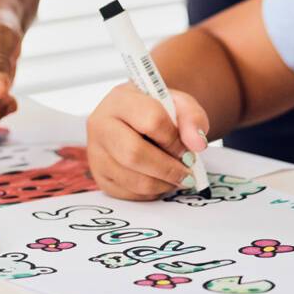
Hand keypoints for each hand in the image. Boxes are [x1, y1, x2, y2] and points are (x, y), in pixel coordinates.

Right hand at [86, 83, 208, 199]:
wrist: (137, 118)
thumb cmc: (158, 110)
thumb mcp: (179, 104)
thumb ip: (193, 118)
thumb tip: (197, 144)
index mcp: (120, 99)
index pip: (150, 120)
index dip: (174, 140)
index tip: (188, 149)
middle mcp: (100, 125)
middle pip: (134, 154)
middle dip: (168, 169)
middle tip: (187, 173)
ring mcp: (96, 152)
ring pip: (133, 179)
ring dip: (163, 184)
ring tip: (177, 177)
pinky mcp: (99, 176)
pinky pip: (129, 194)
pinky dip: (151, 193)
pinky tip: (160, 180)